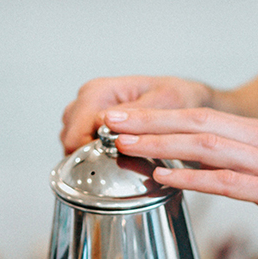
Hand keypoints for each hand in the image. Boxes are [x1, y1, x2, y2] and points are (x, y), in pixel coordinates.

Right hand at [59, 76, 214, 153]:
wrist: (187, 98)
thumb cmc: (178, 96)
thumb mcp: (166, 102)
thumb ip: (138, 113)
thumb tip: (107, 122)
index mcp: (100, 91)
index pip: (77, 132)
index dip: (93, 154)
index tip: (116, 165)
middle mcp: (89, 98)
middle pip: (70, 139)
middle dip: (89, 157)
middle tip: (119, 168)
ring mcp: (88, 111)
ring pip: (72, 143)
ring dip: (90, 157)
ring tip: (119, 163)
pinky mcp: (92, 123)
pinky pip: (82, 144)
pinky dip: (94, 154)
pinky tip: (114, 159)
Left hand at [105, 106, 257, 253]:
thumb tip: (227, 172)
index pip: (207, 118)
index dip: (164, 117)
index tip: (132, 119)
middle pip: (198, 123)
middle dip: (151, 122)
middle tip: (113, 123)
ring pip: (205, 146)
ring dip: (160, 144)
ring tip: (125, 145)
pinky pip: (227, 181)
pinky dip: (191, 176)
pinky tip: (164, 177)